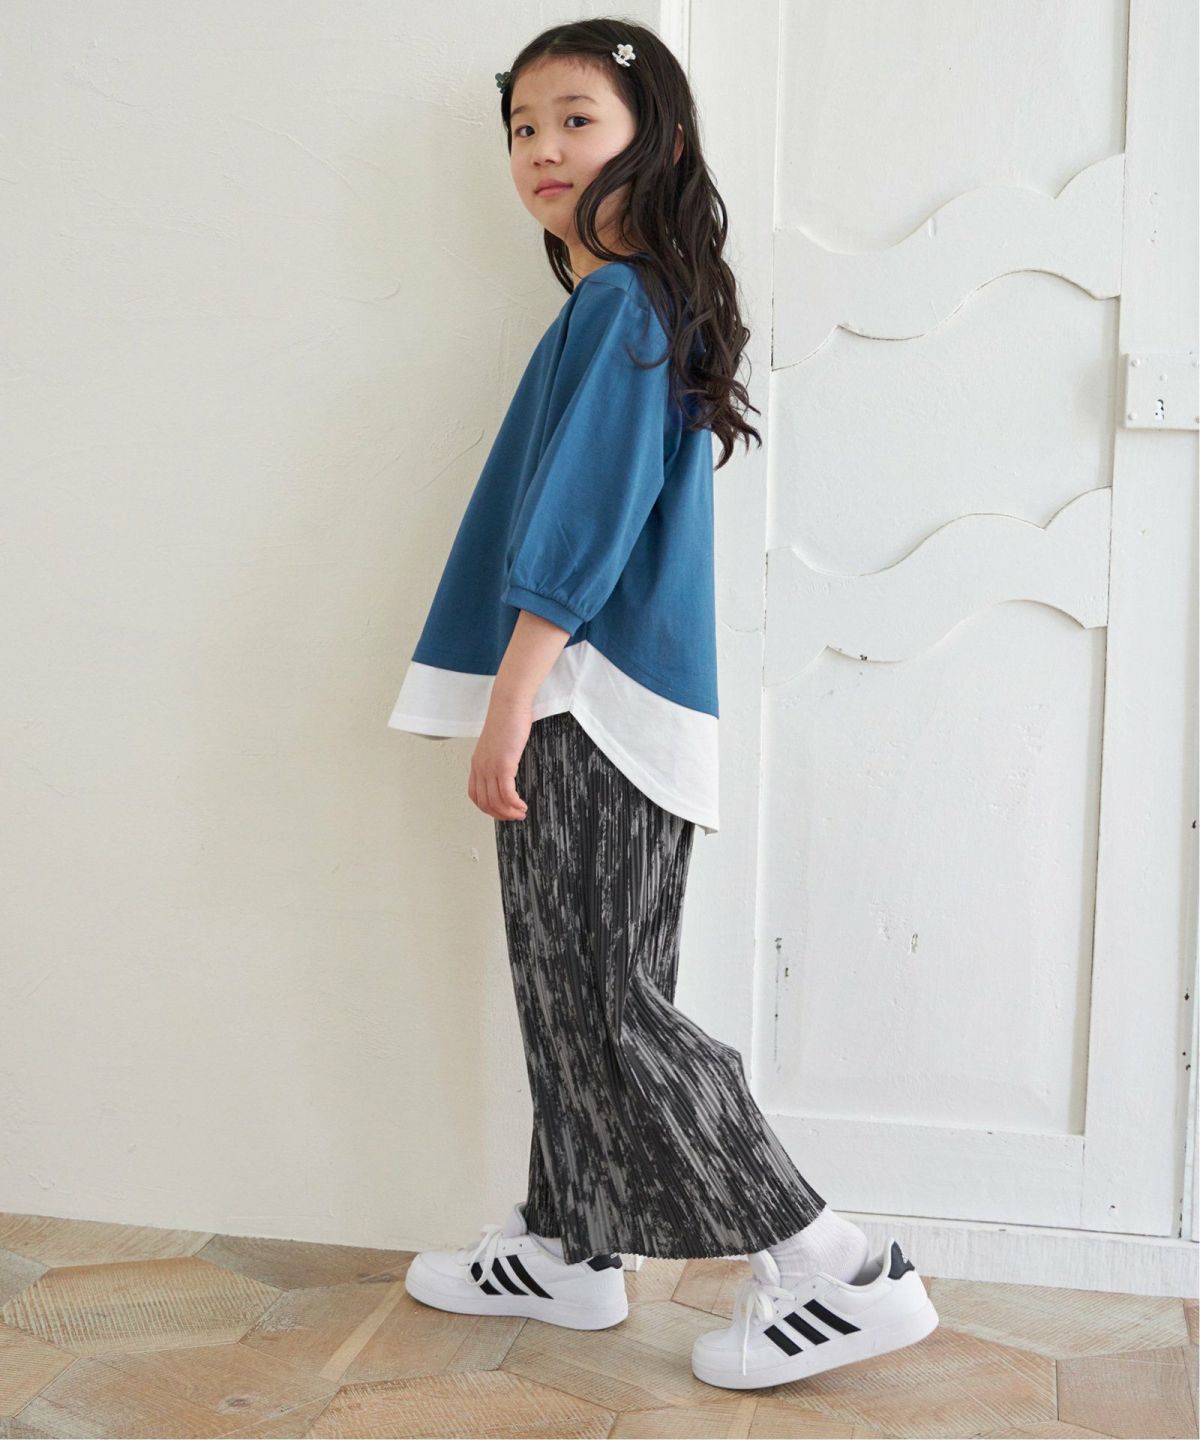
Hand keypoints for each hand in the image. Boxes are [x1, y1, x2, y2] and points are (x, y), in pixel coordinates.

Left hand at [468, 698, 531, 820]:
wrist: (509, 704)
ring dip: (509, 812)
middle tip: (514, 816)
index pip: (475, 795)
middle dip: (500, 815)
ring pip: (496, 801)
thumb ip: (498, 756)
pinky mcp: (503, 764)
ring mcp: (490, 767)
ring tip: (521, 813)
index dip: (487, 808)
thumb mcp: (498, 742)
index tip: (501, 811)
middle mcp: (480, 767)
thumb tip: (507, 768)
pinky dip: (515, 804)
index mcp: (477, 762)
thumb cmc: (507, 718)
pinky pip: (507, 793)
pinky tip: (522, 805)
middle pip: (485, 802)